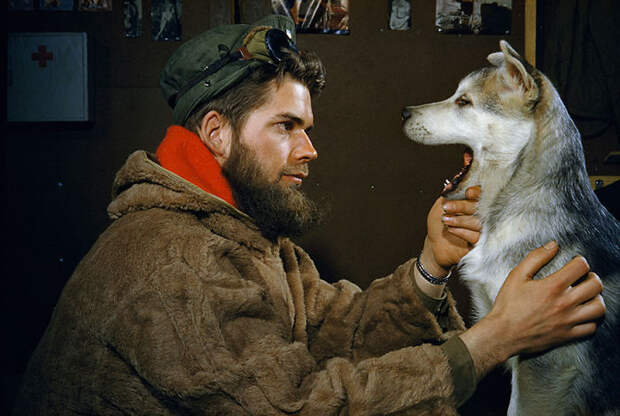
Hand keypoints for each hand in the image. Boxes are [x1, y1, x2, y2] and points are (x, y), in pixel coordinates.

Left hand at [423, 186, 480, 273]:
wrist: (434, 244)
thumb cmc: (438, 224)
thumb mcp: (440, 205)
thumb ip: (449, 193)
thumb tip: (455, 180)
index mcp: (472, 203)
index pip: (482, 194)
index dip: (477, 192)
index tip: (467, 192)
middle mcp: (479, 215)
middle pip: (479, 208)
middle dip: (462, 206)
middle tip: (447, 208)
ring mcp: (480, 230)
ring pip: (478, 222)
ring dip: (460, 220)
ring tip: (445, 220)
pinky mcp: (479, 244)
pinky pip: (476, 237)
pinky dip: (462, 232)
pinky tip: (451, 229)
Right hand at [460, 241, 604, 378]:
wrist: (502, 334)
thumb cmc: (507, 306)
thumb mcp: (516, 276)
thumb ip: (535, 258)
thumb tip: (552, 246)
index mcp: (552, 286)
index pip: (580, 267)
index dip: (579, 261)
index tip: (575, 263)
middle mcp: (564, 303)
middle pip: (595, 286)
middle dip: (592, 277)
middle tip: (584, 278)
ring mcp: (568, 321)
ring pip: (598, 307)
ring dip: (596, 298)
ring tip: (587, 295)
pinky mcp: (567, 335)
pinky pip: (591, 327)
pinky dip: (591, 319)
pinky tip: (582, 314)